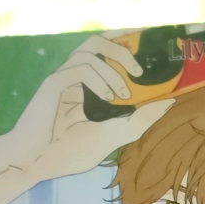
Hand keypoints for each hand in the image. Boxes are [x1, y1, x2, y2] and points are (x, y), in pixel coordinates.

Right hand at [0, 34, 175, 187]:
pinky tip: (108, 98)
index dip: (130, 41)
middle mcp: (75, 74)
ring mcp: (62, 77)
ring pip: (89, 49)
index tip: (153, 43)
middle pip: (99, 40)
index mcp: (89, 82)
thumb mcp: (115, 134)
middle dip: (124, 48)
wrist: (35, 163)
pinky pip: (78, 68)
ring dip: (113, 68)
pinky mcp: (52, 84)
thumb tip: (169, 101)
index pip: (109, 50)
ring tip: (125, 94)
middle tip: (141, 70)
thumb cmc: (69, 151)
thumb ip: (141, 118)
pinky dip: (98, 79)